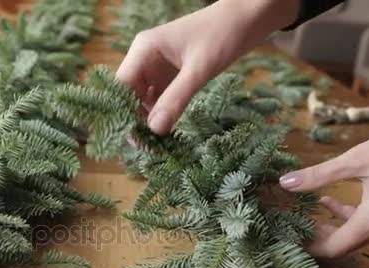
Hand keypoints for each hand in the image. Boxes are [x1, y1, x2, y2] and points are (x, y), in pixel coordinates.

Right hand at [115, 0, 299, 134]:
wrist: (247, 19)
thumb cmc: (222, 35)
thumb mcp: (199, 69)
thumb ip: (176, 98)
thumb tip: (154, 130)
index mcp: (144, 50)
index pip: (121, 85)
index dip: (122, 111)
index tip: (130, 137)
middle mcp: (145, 59)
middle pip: (129, 95)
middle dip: (134, 119)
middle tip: (144, 147)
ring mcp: (157, 69)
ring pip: (143, 99)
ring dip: (147, 120)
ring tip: (153, 145)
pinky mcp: (170, 77)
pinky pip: (159, 99)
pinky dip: (161, 115)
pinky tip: (164, 133)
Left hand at [280, 128, 368, 257]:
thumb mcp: (356, 160)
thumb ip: (319, 175)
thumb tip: (285, 182)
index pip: (334, 248)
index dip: (308, 246)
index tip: (286, 238)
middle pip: (343, 246)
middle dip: (314, 238)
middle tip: (288, 227)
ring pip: (354, 236)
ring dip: (327, 228)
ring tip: (300, 216)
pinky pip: (365, 224)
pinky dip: (343, 217)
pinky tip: (325, 201)